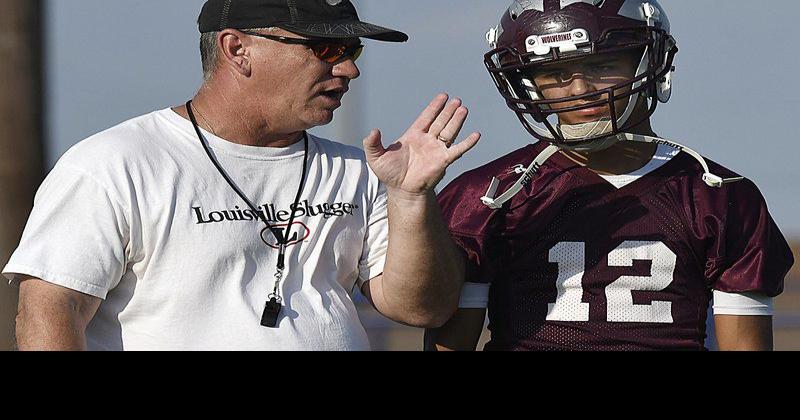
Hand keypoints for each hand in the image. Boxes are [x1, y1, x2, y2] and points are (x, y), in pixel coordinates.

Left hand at [363, 93, 480, 195]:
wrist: (401, 190)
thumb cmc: (390, 175)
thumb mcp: (376, 157)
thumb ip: (372, 143)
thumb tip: (373, 131)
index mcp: (413, 136)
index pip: (426, 117)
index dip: (434, 107)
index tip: (443, 96)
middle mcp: (427, 140)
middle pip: (441, 121)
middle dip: (448, 111)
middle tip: (457, 100)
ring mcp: (436, 150)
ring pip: (449, 131)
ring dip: (457, 120)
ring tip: (463, 109)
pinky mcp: (443, 161)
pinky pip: (457, 150)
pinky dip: (467, 143)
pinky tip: (476, 135)